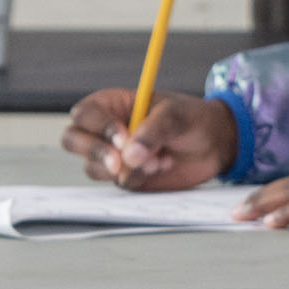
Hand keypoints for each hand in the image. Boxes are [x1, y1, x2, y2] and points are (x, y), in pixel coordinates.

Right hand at [60, 92, 235, 190]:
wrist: (214, 145)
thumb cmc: (192, 119)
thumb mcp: (177, 115)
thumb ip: (153, 130)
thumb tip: (129, 156)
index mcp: (112, 105)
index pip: (85, 114)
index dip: (97, 126)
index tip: (122, 139)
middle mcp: (106, 130)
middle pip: (73, 139)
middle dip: (94, 151)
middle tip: (119, 162)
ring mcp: (113, 156)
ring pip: (94, 167)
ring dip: (124, 168)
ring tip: (159, 158)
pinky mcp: (126, 178)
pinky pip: (118, 183)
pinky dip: (139, 179)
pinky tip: (161, 166)